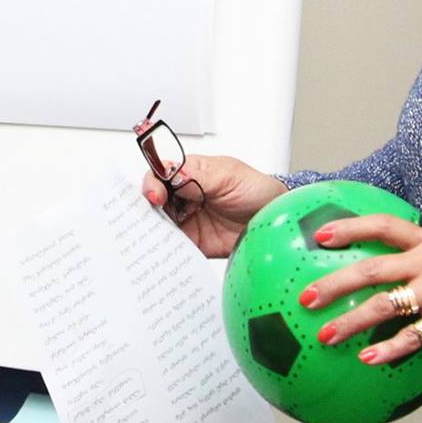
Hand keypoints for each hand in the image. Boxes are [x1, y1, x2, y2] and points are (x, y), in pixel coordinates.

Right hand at [141, 154, 286, 257]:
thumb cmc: (256, 190)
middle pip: (154, 200)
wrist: (275, 221)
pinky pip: (174, 246)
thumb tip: (170, 173)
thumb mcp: (228, 176)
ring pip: (159, 223)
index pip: (160, 174)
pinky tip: (166, 249)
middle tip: (152, 215)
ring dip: (154, 228)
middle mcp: (184, 196)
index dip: (152, 183)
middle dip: (147, 207)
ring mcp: (187, 220)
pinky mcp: (194, 242)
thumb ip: (198, 176)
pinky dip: (167, 248)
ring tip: (154, 234)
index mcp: (189, 173)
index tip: (155, 195)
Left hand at [296, 214, 421, 364]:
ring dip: (351, 321)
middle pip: (371, 268)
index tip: (321, 234)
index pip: (383, 225)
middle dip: (334, 282)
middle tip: (305, 296)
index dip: (350, 228)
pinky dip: (389, 348)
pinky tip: (368, 358)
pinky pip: (414, 336)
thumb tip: (401, 270)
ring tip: (326, 336)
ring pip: (385, 304)